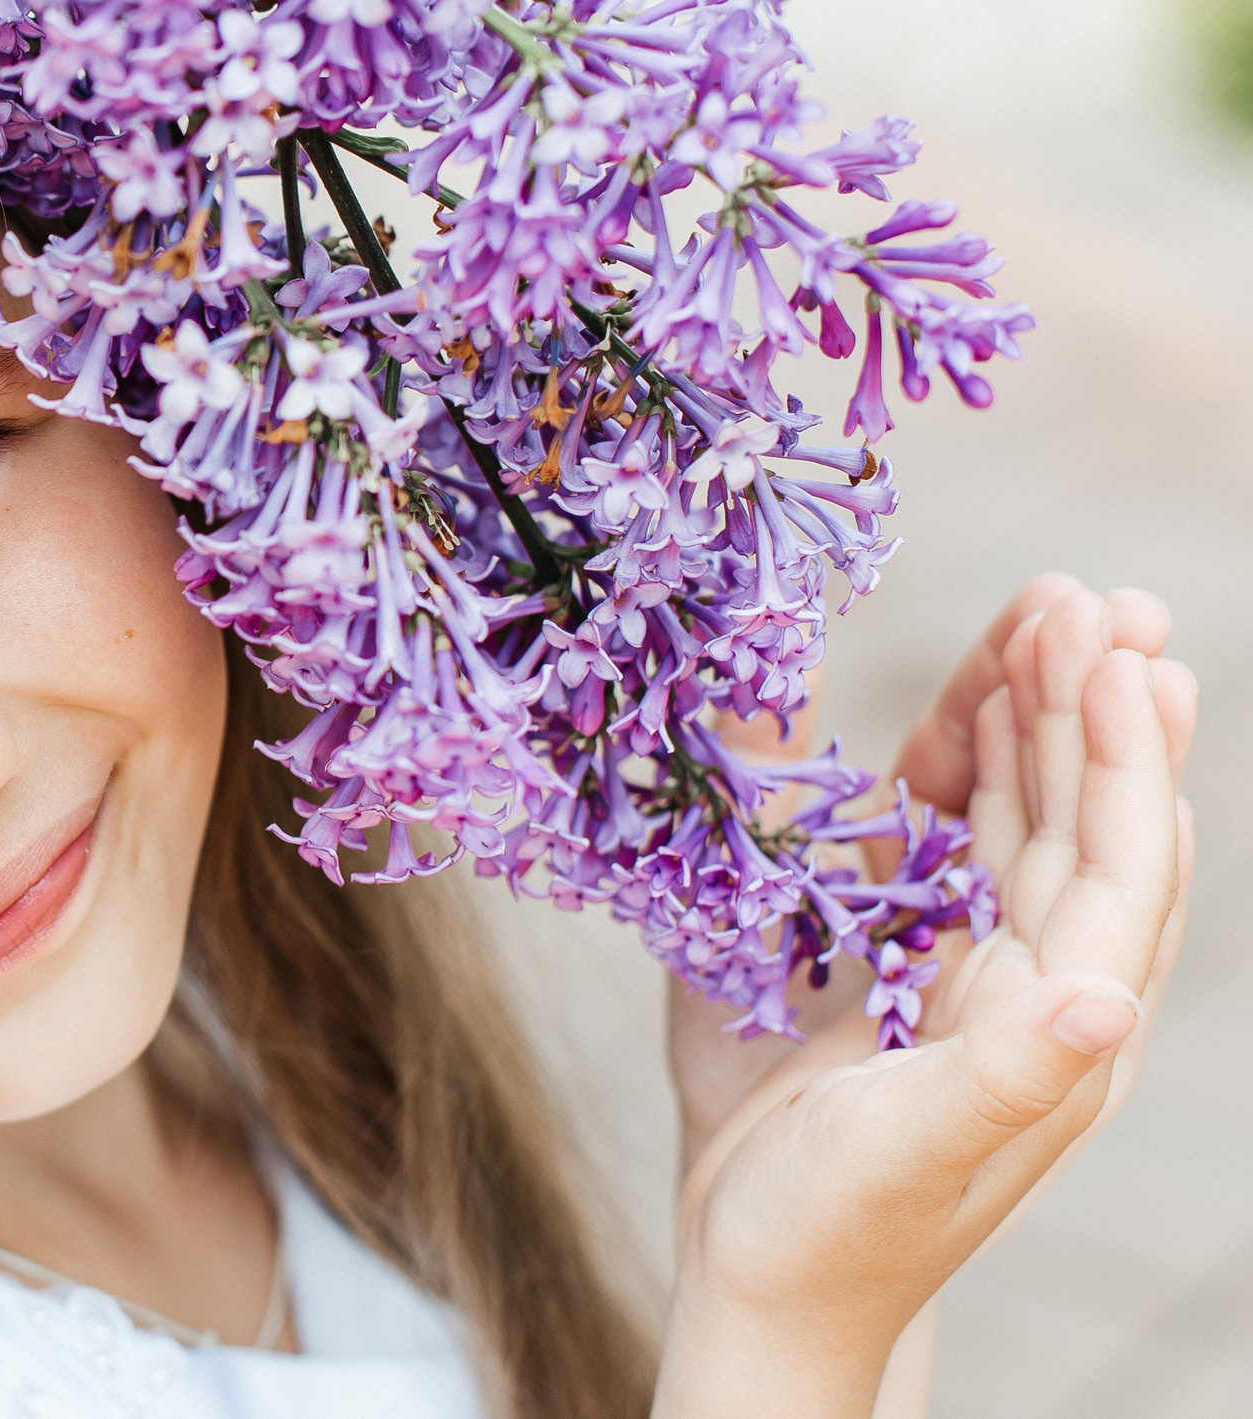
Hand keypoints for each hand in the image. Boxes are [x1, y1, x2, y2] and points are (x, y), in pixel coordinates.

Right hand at [653, 580, 1197, 1416]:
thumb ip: (1008, 1074)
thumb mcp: (912, 1153)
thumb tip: (1107, 996)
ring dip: (1034, 718)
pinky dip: (956, 767)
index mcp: (1058, 1031)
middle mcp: (1033, 986)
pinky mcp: (895, 963)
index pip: (1117, 867)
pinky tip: (962, 708)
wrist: (757, 1284)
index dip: (1122, 757)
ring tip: (1045, 616)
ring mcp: (967, 970)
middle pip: (1082, 819)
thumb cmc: (830, 1234)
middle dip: (1089, 704)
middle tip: (1088, 595)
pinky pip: (940, 844)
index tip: (1113, 648)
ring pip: (1022, 819)